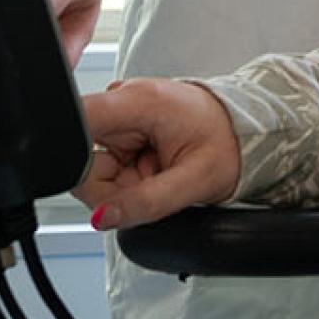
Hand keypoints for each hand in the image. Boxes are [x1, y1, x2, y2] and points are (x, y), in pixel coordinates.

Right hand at [75, 77, 242, 228]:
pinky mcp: (123, 130)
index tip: (108, 180)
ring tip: (157, 174)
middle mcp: (124, 101)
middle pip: (79, 156)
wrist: (246, 131)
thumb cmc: (231, 142)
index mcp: (139, 100)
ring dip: (118, 184)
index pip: (76, 119)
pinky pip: (104, 166)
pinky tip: (151, 169)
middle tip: (152, 182)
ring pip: (90, 167)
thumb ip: (147, 202)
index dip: (72, 157)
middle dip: (109, 185)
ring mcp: (122, 116)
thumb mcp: (197, 179)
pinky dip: (124, 178)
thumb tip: (102, 218)